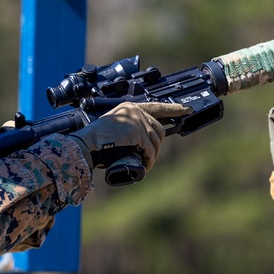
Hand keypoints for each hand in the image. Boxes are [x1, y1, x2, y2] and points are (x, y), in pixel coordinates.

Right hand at [70, 101, 187, 170]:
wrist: (88, 144)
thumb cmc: (97, 140)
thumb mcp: (115, 128)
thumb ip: (128, 129)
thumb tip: (141, 144)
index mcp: (129, 107)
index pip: (156, 107)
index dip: (172, 109)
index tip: (185, 109)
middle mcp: (135, 111)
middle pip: (158, 129)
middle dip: (157, 145)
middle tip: (150, 157)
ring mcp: (137, 121)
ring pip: (155, 141)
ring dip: (152, 155)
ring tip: (145, 164)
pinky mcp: (138, 133)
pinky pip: (150, 150)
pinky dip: (149, 160)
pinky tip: (145, 167)